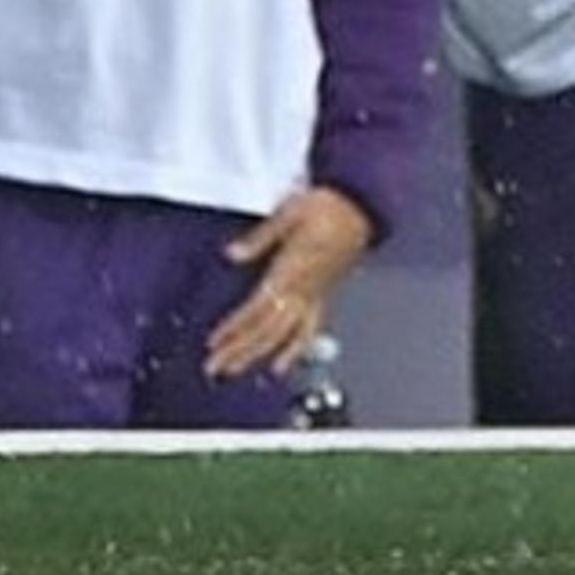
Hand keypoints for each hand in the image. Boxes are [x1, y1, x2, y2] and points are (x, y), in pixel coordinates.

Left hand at [206, 185, 374, 382]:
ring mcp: (314, 296)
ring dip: (258, 354)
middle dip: (239, 350)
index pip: (257, 307)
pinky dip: (293, 351)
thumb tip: (232, 253)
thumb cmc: (326, 205)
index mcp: (292, 269)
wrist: (361, 208)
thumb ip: (261, 237)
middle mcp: (303, 290)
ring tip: (236, 370)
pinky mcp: (323, 297)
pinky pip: (307, 331)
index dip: (234, 327)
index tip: (214, 342)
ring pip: (283, 335)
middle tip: (214, 367)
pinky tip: (281, 364)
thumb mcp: (290, 212)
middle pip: (266, 329)